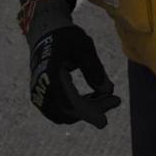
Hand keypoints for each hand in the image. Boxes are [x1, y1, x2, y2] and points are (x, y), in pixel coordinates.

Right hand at [23, 0, 120, 128]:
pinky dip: (78, 107)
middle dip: (93, 110)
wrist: (44, 34)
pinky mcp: (42, 97)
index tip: (104, 122)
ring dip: (87, 110)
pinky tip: (95, 97)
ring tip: (108, 97)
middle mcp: (40, 88)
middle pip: (69, 111)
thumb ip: (95, 68)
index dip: (87, 114)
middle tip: (116, 100)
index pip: (69, 102)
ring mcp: (39, 95)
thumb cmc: (66, 37)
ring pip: (65, 114)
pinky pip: (61, 110)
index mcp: (50, 73)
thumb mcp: (84, 46)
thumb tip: (107, 90)